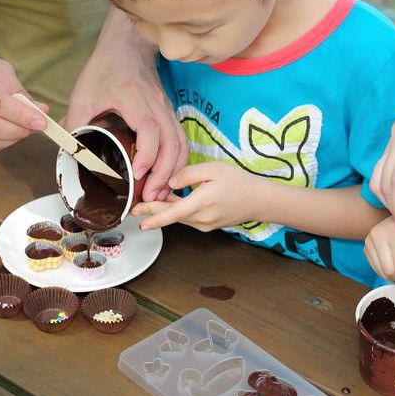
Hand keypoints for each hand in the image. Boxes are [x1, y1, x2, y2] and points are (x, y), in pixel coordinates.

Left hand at [65, 46, 186, 202]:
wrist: (127, 47)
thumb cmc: (105, 69)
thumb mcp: (82, 95)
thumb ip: (76, 124)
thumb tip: (71, 154)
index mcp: (133, 98)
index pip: (149, 129)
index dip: (147, 154)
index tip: (138, 173)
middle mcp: (156, 105)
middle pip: (172, 142)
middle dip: (164, 173)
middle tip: (151, 196)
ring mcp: (166, 109)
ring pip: (181, 144)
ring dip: (174, 171)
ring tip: (160, 192)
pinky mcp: (170, 114)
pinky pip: (181, 140)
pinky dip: (178, 162)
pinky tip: (167, 176)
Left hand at [131, 162, 262, 231]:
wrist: (260, 201)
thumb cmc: (239, 182)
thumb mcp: (214, 169)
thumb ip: (189, 174)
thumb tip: (169, 182)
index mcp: (203, 202)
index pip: (173, 213)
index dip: (154, 217)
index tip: (139, 221)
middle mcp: (202, 218)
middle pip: (171, 216)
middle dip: (152, 212)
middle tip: (134, 210)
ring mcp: (205, 225)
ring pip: (179, 217)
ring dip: (165, 210)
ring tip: (150, 200)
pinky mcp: (208, 226)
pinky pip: (187, 218)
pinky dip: (178, 211)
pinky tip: (172, 201)